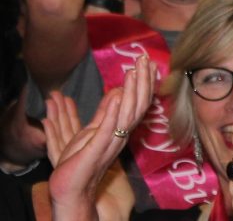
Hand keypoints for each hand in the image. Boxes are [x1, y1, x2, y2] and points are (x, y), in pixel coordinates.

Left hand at [44, 55, 155, 208]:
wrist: (72, 189)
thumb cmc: (81, 162)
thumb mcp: (93, 131)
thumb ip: (105, 112)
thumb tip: (117, 92)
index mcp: (120, 130)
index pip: (137, 103)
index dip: (142, 83)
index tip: (145, 63)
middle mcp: (121, 135)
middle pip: (137, 105)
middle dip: (141, 81)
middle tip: (144, 59)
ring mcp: (111, 141)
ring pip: (127, 114)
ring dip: (132, 91)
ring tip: (134, 71)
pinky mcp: (97, 148)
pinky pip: (109, 128)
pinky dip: (115, 112)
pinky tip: (119, 96)